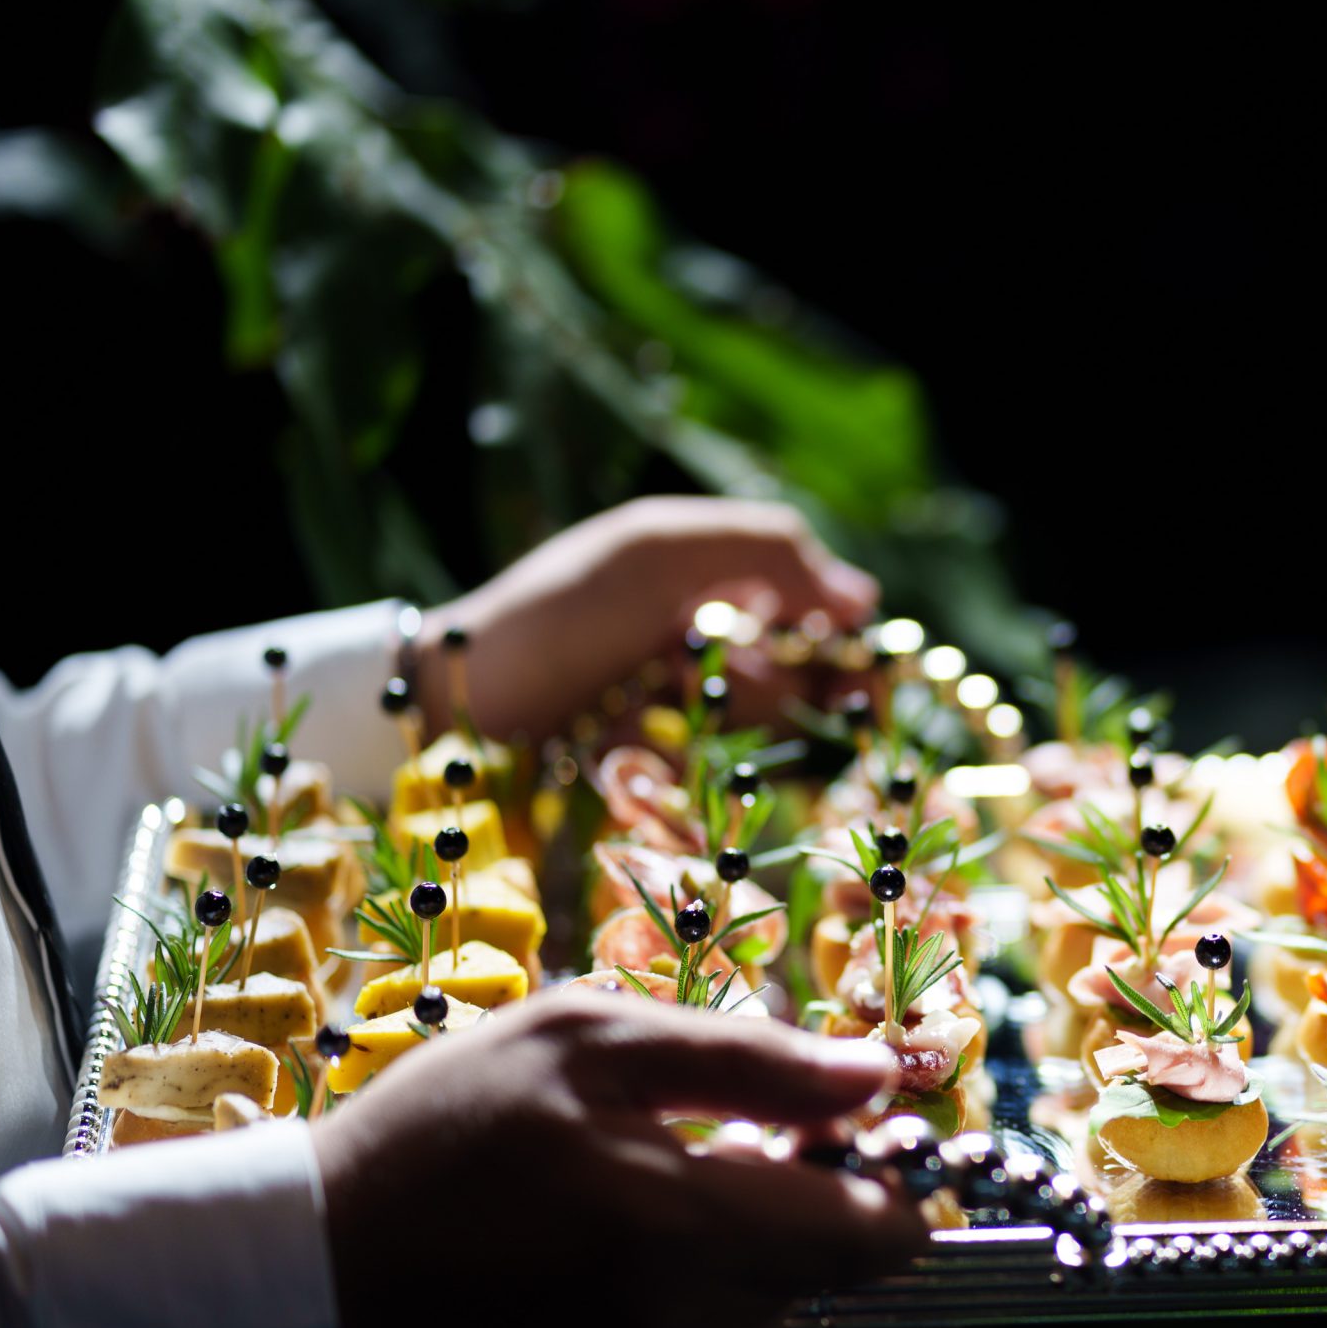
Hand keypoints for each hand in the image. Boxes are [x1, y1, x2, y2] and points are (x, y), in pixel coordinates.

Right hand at [310, 991, 926, 1327]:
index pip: (879, 1233)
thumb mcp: (587, 1041)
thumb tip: (879, 1076)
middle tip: (686, 1161)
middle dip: (788, 1209)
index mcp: (683, 1224)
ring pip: (776, 1321)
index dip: (871, 1178)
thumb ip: (753, 1061)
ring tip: (630, 1221)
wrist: (313, 1274)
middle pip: (827, 1271)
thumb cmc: (447, 1133)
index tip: (817, 1142)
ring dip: (739, 1269)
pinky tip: (613, 1285)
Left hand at [424, 496, 879, 742]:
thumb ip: (768, 552)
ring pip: (755, 726)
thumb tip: (866, 597)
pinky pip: (711, 776)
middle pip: (797, 670)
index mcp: (709, 571)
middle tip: (750, 687)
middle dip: (785, 684)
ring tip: (661, 708)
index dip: (843, 635)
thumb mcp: (662, 551)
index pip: (813, 599)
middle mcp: (705, 636)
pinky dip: (682, 768)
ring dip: (722, 722)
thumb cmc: (560, 607)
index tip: (862, 666)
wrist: (460, 691)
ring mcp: (680, 704)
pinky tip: (636, 754)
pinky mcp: (660, 765)